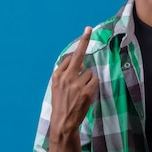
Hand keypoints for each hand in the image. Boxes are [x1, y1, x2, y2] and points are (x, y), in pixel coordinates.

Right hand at [49, 26, 98, 144]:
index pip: (70, 57)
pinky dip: (93, 85)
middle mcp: (66, 77)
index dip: (79, 50)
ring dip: (88, 80)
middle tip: (89, 28)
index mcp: (57, 75)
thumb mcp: (57, 87)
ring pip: (89, 72)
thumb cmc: (62, 104)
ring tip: (81, 91)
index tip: (86, 32)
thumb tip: (78, 60)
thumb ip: (65, 73)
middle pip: (78, 55)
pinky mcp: (86, 91)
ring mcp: (76, 84)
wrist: (63, 122)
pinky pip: (95, 80)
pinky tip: (86, 94)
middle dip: (84, 41)